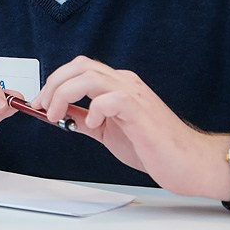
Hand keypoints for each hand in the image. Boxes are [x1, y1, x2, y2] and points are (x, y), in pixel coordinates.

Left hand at [37, 56, 229, 198]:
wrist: (190, 163)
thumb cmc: (154, 147)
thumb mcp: (108, 132)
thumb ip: (86, 121)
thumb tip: (60, 116)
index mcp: (117, 86)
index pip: (79, 68)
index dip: (54, 81)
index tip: (39, 103)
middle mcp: (125, 84)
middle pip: (80, 66)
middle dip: (53, 84)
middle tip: (43, 107)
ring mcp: (134, 95)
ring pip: (90, 76)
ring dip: (64, 94)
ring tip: (57, 115)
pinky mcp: (141, 112)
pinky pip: (111, 99)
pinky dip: (94, 110)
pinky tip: (93, 125)